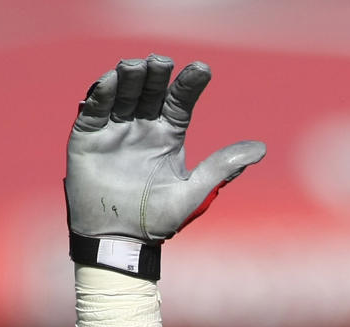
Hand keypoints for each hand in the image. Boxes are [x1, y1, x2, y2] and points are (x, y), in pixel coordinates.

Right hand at [65, 55, 264, 263]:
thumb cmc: (158, 220)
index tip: (203, 69)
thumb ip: (222, 167)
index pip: (180, 101)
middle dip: (155, 73)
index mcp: (168, 136)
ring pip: (122, 92)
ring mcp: (114, 130)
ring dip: (129, 77)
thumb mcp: (194, 192)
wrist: (120, 241)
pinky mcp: (88, 137)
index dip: (190, 83)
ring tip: (137, 66)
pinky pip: (94, 109)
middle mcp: (142, 127)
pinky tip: (110, 82)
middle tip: (162, 62)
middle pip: (150, 89)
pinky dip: (101, 94)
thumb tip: (261, 148)